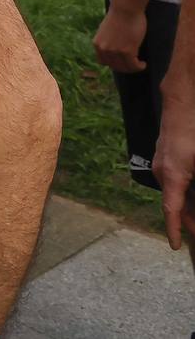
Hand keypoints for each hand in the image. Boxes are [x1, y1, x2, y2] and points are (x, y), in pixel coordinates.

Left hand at [93, 7, 146, 72]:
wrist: (125, 8)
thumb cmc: (119, 16)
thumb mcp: (106, 30)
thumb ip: (107, 41)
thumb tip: (113, 49)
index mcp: (97, 44)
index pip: (103, 62)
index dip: (113, 64)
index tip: (121, 63)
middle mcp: (104, 49)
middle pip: (114, 66)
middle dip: (124, 67)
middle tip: (133, 65)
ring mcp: (115, 51)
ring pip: (125, 67)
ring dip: (133, 68)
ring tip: (139, 65)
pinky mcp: (127, 51)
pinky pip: (133, 65)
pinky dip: (139, 66)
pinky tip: (143, 64)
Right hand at [153, 96, 194, 248]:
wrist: (181, 105)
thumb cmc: (194, 134)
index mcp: (173, 176)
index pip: (171, 210)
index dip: (173, 230)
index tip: (174, 246)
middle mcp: (162, 172)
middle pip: (174, 203)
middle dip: (188, 220)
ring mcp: (161, 163)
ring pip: (175, 191)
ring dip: (187, 205)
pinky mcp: (163, 156)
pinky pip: (173, 180)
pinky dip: (184, 192)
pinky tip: (193, 192)